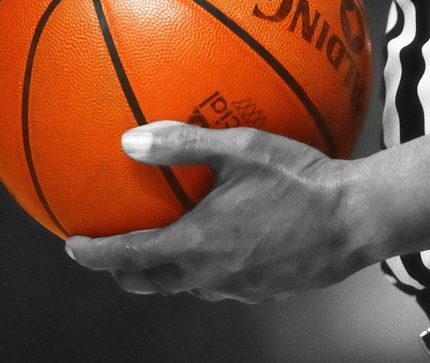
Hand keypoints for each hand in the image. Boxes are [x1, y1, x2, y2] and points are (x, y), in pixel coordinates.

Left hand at [65, 121, 365, 302]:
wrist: (356, 219)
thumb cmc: (300, 180)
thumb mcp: (242, 149)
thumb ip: (184, 143)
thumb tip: (130, 139)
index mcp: (197, 244)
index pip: (128, 257)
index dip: (94, 254)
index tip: (73, 245)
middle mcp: (211, 275)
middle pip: (151, 282)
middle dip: (124, 271)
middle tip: (114, 253)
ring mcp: (239, 288)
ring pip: (188, 287)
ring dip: (167, 271)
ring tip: (166, 247)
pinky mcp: (265, 290)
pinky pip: (223, 284)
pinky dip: (207, 269)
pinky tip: (226, 244)